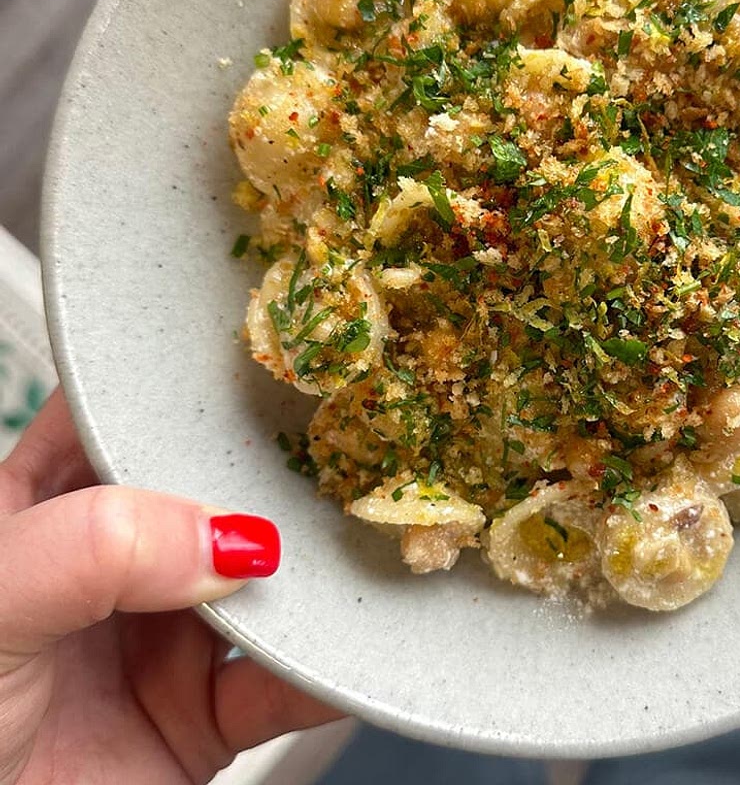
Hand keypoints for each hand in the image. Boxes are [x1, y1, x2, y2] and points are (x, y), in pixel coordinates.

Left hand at [0, 389, 341, 783]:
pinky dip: (320, 671)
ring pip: (259, 586)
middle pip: (210, 494)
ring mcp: (162, 639)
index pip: (118, 419)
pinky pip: (279, 686)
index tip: (261, 358)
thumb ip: (96, 546)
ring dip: (311, 571)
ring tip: (362, 536)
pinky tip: (343, 647)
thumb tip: (226, 537)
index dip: (181, 384)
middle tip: (341, 440)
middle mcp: (112, 564)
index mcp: (40, 507)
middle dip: (273, 471)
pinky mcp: (199, 719)